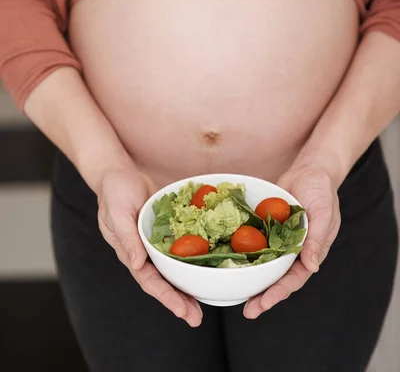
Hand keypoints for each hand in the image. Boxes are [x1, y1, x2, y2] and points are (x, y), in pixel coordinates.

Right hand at [95, 160, 202, 326]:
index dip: (166, 297)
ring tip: (205, 303)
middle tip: (197, 318)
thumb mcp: (117, 212)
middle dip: (180, 300)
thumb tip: (136, 263)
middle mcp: (144, 252)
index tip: (182, 311)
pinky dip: (193, 257)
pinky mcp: (167, 229)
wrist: (118, 172)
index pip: (149, 281)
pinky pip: (181, 247)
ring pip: (174, 268)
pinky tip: (209, 265)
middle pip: (164, 281)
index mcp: (130, 252)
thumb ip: (126, 238)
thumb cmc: (113, 191)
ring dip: (188, 285)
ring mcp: (156, 242)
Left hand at [243, 162, 340, 318]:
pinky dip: (244, 252)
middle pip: (276, 278)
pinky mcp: (266, 227)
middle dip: (263, 296)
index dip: (279, 293)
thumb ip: (318, 239)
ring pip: (263, 264)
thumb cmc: (322, 191)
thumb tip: (313, 267)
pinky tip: (228, 260)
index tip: (263, 304)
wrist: (310, 170)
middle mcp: (292, 251)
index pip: (294, 279)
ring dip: (251, 279)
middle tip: (248, 311)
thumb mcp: (324, 213)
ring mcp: (278, 240)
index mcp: (309, 253)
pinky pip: (254, 242)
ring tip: (235, 295)